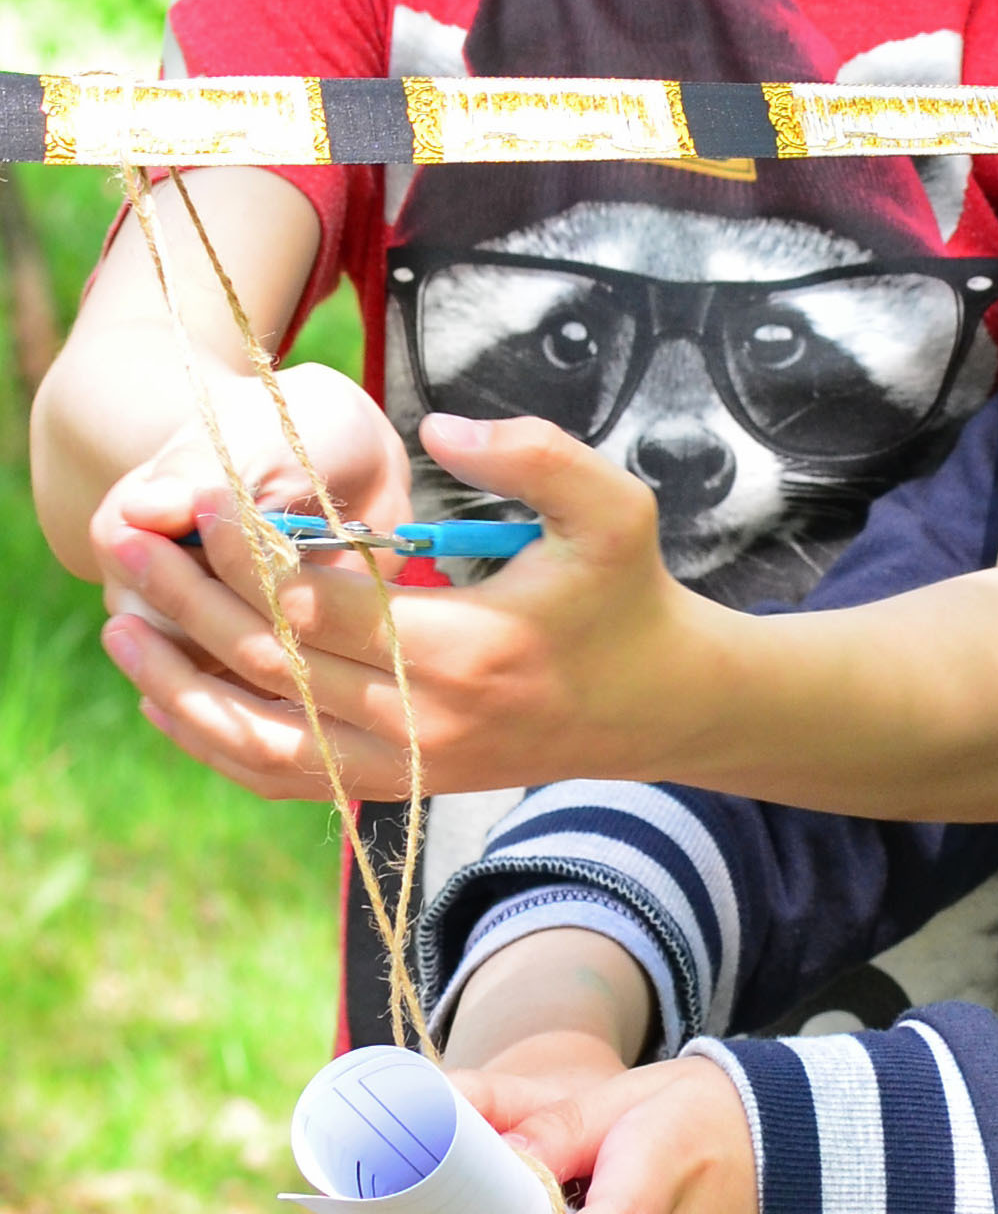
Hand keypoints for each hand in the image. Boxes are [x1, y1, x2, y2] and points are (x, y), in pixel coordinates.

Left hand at [100, 414, 729, 799]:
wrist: (658, 705)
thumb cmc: (628, 594)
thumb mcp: (614, 505)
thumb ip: (535, 453)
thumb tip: (438, 426)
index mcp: (468, 646)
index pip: (321, 603)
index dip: (250, 554)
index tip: (207, 501)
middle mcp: (425, 719)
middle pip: (274, 666)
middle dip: (191, 604)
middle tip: (133, 549)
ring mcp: (407, 764)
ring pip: (260, 738)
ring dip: (180, 686)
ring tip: (122, 629)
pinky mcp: (398, 787)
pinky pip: (285, 780)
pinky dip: (217, 745)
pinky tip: (170, 702)